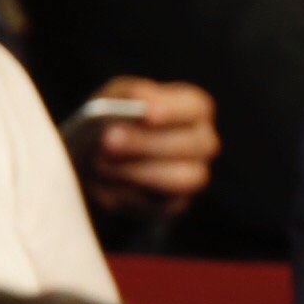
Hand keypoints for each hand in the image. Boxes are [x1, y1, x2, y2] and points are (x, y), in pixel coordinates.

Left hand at [71, 78, 219, 212]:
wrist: (101, 158)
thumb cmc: (115, 118)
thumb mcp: (116, 98)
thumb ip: (126, 99)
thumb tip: (132, 111)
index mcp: (193, 109)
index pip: (195, 107)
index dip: (172, 111)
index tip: (146, 113)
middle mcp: (202, 143)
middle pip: (188, 144)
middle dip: (145, 143)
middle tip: (108, 140)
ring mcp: (194, 176)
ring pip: (179, 179)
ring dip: (137, 172)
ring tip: (101, 164)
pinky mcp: (176, 204)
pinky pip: (159, 205)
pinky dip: (127, 195)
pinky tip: (104, 186)